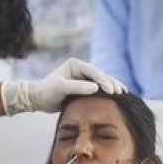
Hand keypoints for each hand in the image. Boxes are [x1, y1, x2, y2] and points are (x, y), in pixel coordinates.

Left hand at [1, 58, 127, 114]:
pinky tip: (117, 96)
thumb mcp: (61, 88)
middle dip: (112, 83)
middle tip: (121, 92)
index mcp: (76, 64)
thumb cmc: (47, 92)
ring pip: (102, 81)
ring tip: (124, 93)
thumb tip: (96, 88)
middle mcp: (81, 68)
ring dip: (112, 87)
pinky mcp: (84, 86)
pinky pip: (99, 88)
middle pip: (101, 75)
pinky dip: (107, 92)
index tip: (112, 91)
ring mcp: (83, 77)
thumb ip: (77, 87)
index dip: (104, 81)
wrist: (38, 99)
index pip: (94, 72)